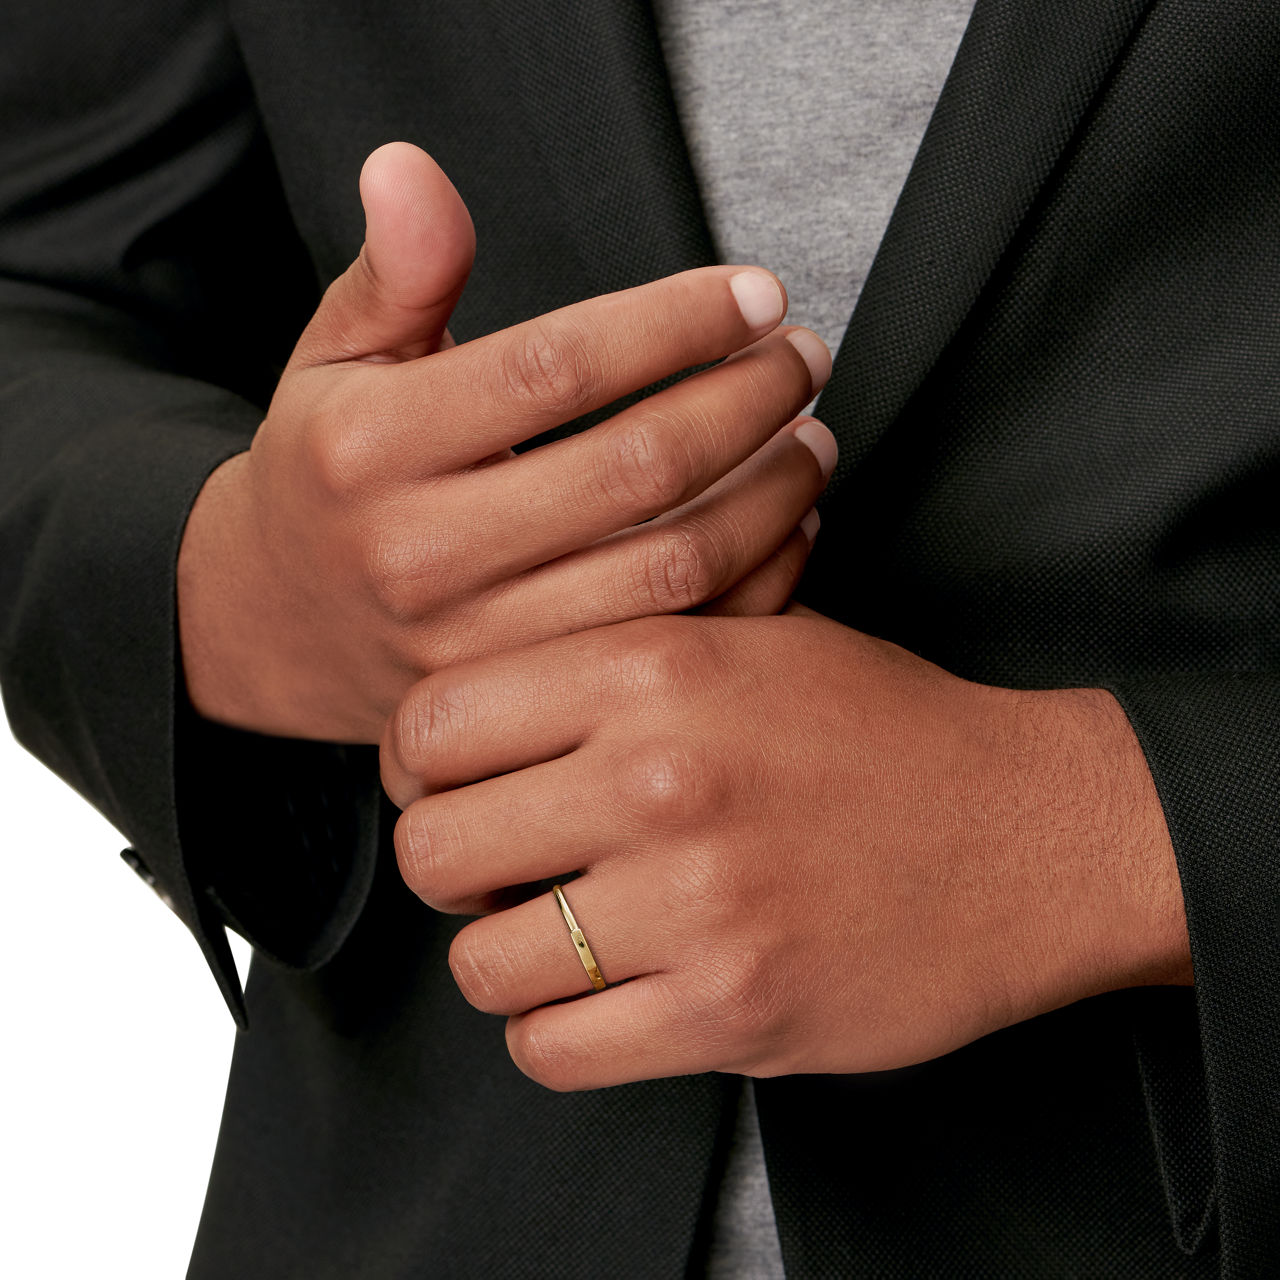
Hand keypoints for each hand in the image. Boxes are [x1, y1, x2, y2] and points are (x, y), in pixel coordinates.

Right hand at [177, 142, 833, 741]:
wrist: (282, 626)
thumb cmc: (327, 476)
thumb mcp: (335, 360)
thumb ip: (396, 272)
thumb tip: (410, 167)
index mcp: (373, 449)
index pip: (556, 367)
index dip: (676, 323)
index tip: (756, 296)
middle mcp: (422, 554)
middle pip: (635, 468)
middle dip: (747, 401)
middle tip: (803, 358)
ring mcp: (478, 644)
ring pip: (669, 566)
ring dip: (768, 494)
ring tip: (812, 438)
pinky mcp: (526, 696)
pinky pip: (671, 642)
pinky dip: (752, 583)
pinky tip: (785, 525)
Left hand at [380, 608, 1192, 1089]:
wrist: (1034, 831)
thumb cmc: (884, 731)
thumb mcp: (753, 636)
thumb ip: (612, 655)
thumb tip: (475, 711)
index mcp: (653, 664)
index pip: (432, 725)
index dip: (418, 768)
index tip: (450, 789)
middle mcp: (660, 775)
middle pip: (433, 849)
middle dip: (452, 868)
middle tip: (502, 869)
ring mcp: (695, 901)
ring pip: (481, 965)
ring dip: (503, 960)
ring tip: (560, 937)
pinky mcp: (733, 1009)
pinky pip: (553, 1051)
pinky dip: (555, 1033)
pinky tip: (603, 997)